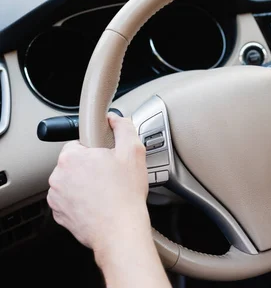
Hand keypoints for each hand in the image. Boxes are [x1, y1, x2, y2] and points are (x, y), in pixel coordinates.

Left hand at [47, 114, 149, 255]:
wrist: (120, 231)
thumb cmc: (125, 195)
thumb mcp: (133, 152)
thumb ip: (123, 127)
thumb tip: (114, 118)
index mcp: (71, 157)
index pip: (79, 143)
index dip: (97, 150)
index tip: (109, 160)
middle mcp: (58, 176)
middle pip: (75, 163)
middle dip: (91, 167)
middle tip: (112, 177)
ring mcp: (56, 197)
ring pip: (72, 182)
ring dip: (85, 184)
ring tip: (107, 193)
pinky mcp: (59, 214)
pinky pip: (70, 200)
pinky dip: (82, 201)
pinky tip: (99, 204)